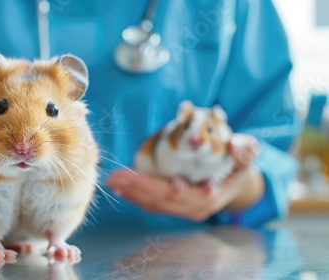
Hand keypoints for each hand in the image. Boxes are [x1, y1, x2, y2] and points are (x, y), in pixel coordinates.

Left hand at [106, 134, 262, 220]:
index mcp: (211, 197)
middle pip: (163, 199)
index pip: (189, 196)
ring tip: (113, 180)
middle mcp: (194, 208)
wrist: (234, 182)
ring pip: (153, 203)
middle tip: (116, 176)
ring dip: (131, 192)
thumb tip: (237, 144)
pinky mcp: (171, 206)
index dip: (173, 191)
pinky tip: (118, 185)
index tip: (166, 184)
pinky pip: (150, 202)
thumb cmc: (237, 165)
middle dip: (139, 188)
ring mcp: (181, 209)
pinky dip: (133, 194)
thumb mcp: (246, 155)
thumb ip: (245, 150)